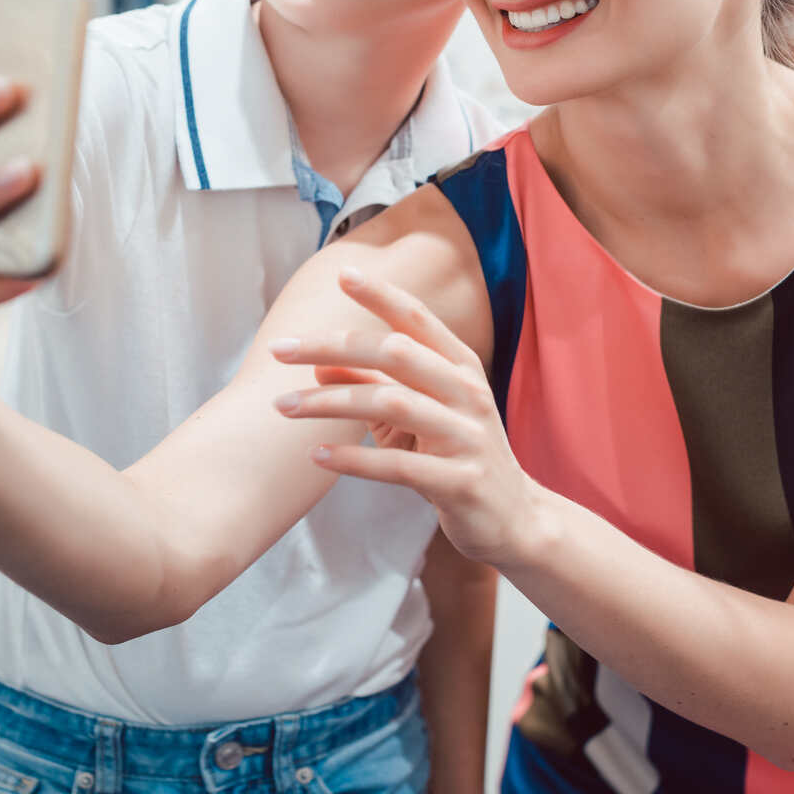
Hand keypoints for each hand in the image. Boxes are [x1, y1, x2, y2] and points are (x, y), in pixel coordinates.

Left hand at [269, 268, 544, 567]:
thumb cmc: (457, 458)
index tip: (342, 274)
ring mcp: (468, 436)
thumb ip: (376, 388)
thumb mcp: (418, 416)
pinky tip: (317, 455)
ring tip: (284, 407)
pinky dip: (353, 458)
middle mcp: (468, 393)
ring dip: (330, 403)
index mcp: (461, 368)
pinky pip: (398, 466)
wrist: (514, 518)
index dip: (381, 294)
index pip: (417, 320)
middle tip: (279, 350)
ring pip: (392, 403)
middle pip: (395, 352)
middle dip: (332, 346)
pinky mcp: (460, 482)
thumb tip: (320, 365)